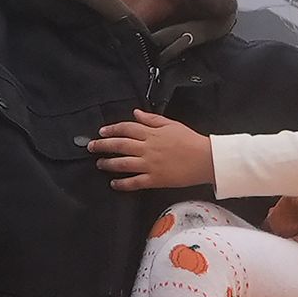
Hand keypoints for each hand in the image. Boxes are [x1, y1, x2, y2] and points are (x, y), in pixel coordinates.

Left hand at [92, 112, 216, 190]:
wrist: (205, 159)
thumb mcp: (171, 124)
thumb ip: (152, 119)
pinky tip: (114, 183)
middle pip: (119, 145)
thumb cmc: (191, 140)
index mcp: (151, 133)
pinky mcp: (155, 179)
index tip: (102, 131)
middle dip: (102, 145)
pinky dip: (122, 183)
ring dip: (108, 163)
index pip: (126, 128)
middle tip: (91, 147)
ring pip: (123, 163)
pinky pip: (134, 182)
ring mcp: (149, 164)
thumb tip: (136, 113)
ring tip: (100, 164)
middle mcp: (147, 148)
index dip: (112, 129)